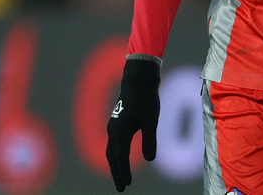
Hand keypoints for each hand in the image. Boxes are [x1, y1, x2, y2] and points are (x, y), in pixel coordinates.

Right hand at [106, 58, 160, 191]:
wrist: (138, 79)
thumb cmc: (146, 98)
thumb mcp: (151, 119)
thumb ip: (150, 140)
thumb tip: (150, 160)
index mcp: (120, 132)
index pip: (120, 158)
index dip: (123, 172)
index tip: (127, 185)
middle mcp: (113, 130)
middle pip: (112, 157)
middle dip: (116, 173)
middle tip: (121, 188)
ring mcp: (113, 126)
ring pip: (111, 150)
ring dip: (115, 164)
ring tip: (121, 176)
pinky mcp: (116, 121)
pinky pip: (113, 142)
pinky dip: (116, 154)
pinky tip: (122, 157)